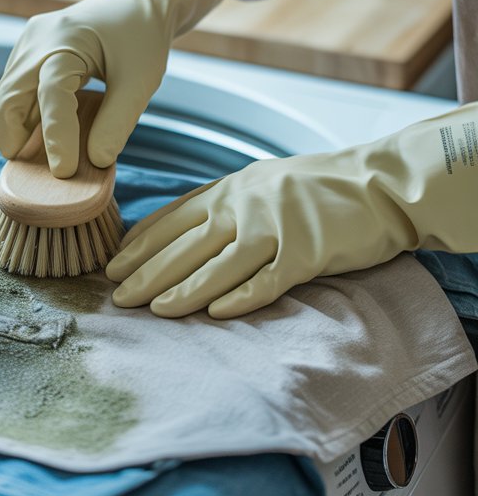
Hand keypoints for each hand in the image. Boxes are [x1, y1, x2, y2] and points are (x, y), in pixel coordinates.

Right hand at [0, 0, 240, 176]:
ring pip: (6, 99)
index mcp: (67, 40)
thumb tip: (95, 161)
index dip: (56, 136)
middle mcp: (37, 41)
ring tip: (41, 161)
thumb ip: (118, 121)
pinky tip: (44, 139)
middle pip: (8, 100)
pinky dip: (26, 119)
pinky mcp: (27, 54)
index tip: (64, 172)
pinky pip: (16, 92)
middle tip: (35, 176)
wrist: (134, 0)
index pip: (52, 94)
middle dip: (15, 141)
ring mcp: (27, 45)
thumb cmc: (141, 36)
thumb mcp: (141, 79)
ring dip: (19, 132)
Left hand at [106, 105, 477, 317]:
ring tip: (154, 311)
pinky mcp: (307, 251)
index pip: (173, 219)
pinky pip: (268, 279)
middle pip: (186, 245)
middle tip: (117, 298)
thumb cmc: (322, 188)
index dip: (140, 245)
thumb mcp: (264, 183)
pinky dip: (241, 297)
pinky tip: (216, 312)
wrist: (383, 183)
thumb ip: (226, 204)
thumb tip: (183, 232)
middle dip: (147, 273)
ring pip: (218, 264)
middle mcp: (247, 204)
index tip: (112, 267)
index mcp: (233, 188)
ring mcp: (277, 227)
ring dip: (183, 290)